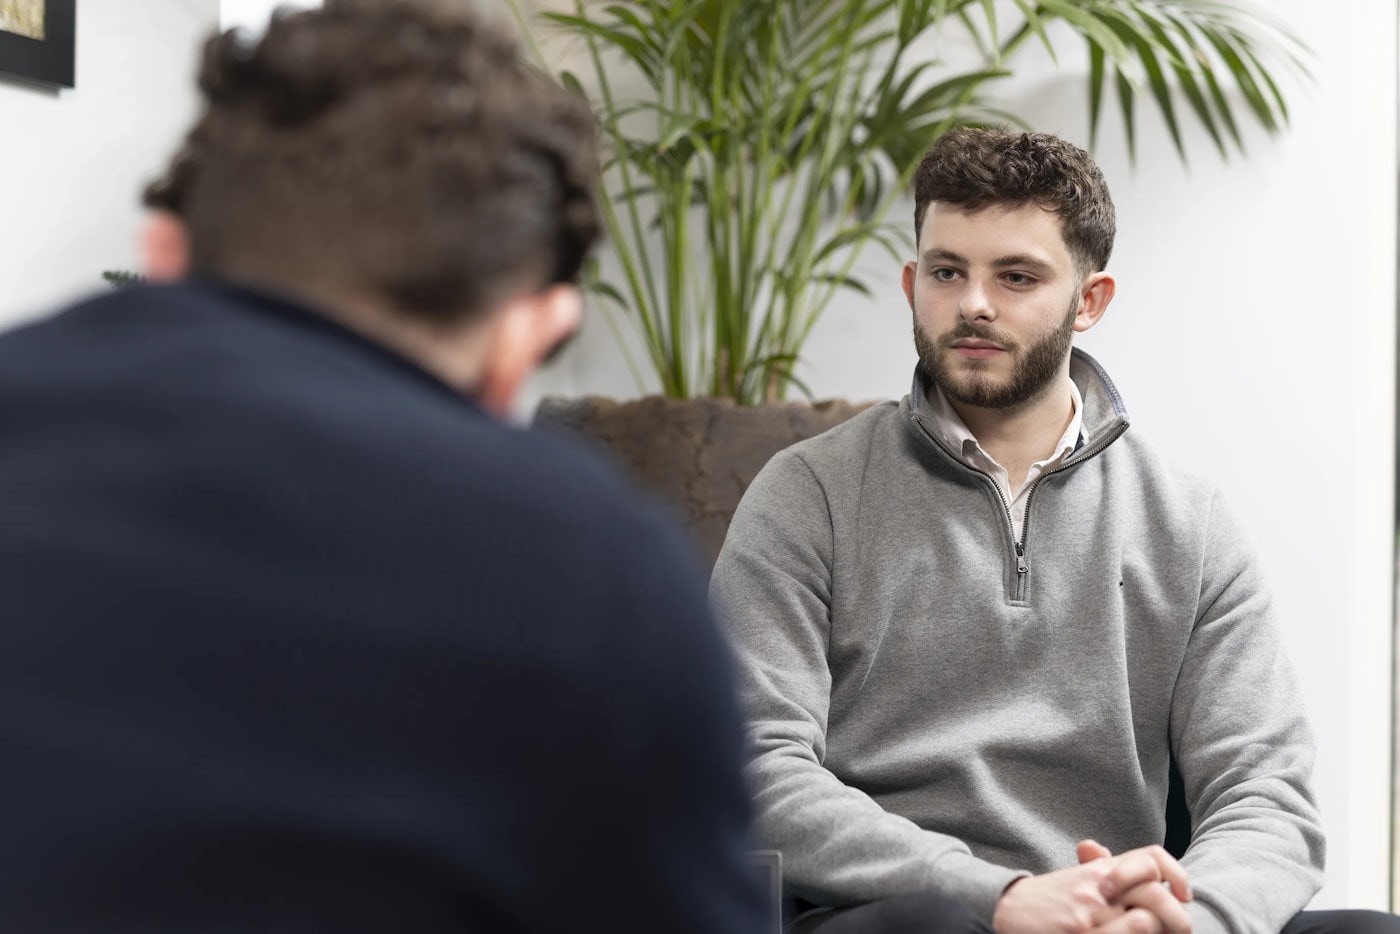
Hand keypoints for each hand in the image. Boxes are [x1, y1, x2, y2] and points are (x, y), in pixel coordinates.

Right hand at [991, 840, 1192, 933]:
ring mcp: (1089, 915)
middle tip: (1181, 930)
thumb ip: (1103, 870)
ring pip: (1144, 921)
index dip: (1176, 874)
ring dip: (1157, 933)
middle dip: (1177, 916)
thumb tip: (1123, 857)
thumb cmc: (1046, 900)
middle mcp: (1097, 888)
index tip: (1183, 895)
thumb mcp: (1075, 879)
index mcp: (1101, 871)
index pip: (1151, 858)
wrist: (1005, 911)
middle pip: (1156, 891)